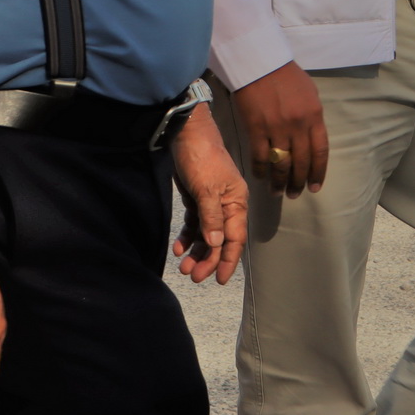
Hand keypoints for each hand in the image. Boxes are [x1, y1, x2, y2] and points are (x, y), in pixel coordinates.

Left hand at [170, 105, 247, 283]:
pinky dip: (187, 237)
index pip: (235, 238)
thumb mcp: (206, 189)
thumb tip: (217, 245)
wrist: (186, 134)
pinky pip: (195, 224)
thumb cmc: (201, 158)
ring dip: (197, 252)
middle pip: (220, 240)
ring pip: (207, 235)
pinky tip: (178, 247)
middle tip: (193, 276)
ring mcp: (211, 203)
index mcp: (236, 202)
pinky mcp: (197, 199)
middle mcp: (227, 205)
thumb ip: (212, 218)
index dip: (228, 260)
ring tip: (183, 267)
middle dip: (208, 260)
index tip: (220, 280)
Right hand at [231, 62, 327, 196]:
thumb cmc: (286, 75)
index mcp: (315, 116)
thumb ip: (312, 117)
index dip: (318, 172)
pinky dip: (260, 170)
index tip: (315, 187)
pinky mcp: (256, 129)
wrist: (260, 63)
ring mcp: (277, 128)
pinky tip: (260, 177)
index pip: (320, 152)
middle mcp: (298, 126)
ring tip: (277, 192)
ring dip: (279, 182)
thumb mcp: (310, 94)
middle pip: (301, 162)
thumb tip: (311, 138)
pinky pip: (260, 157)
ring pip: (280, 164)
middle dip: (298, 182)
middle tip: (295, 194)